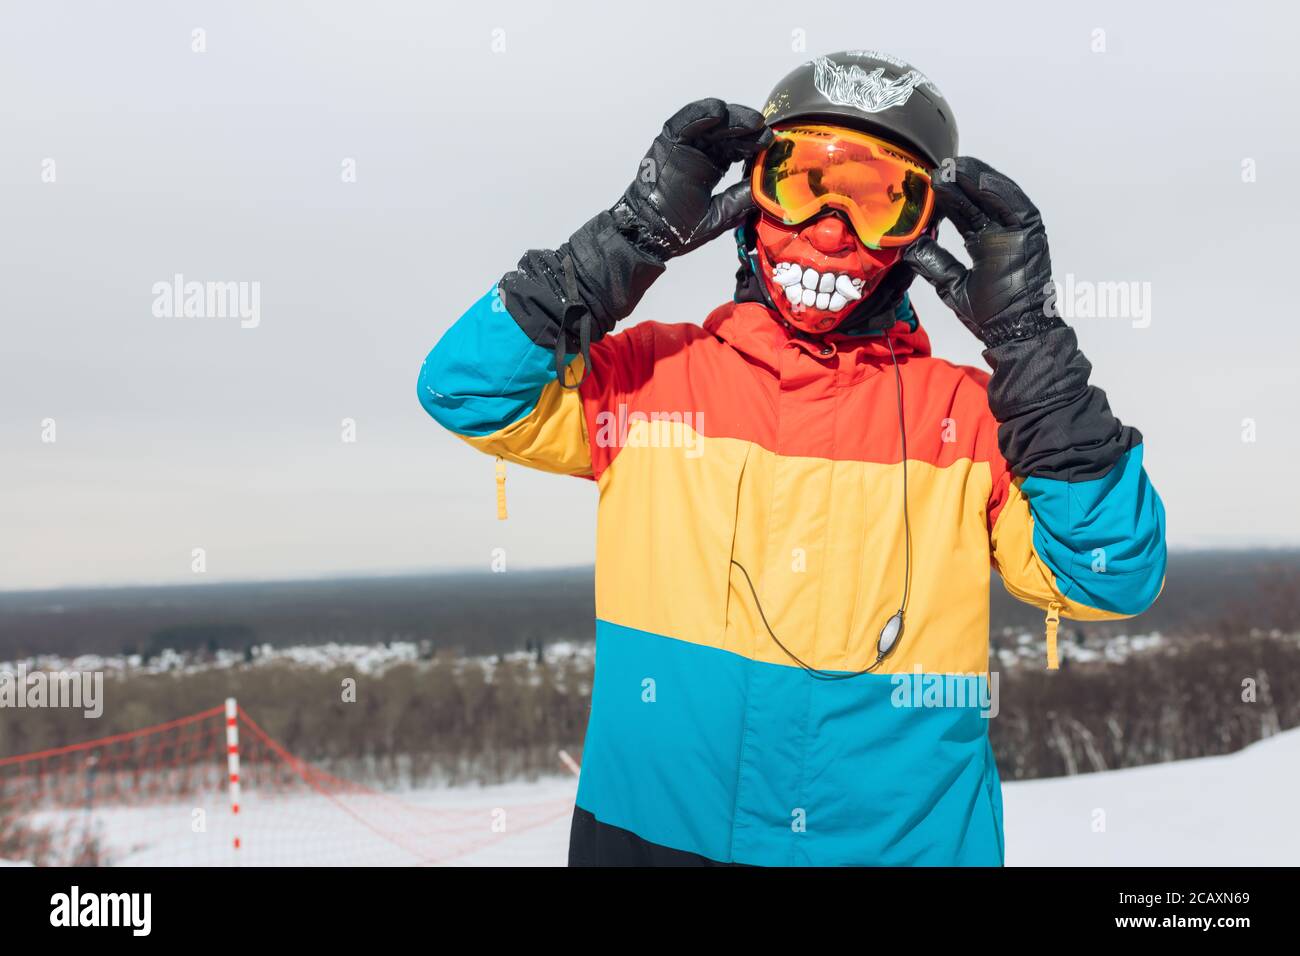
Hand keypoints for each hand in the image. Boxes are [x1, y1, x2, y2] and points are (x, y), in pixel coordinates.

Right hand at [613, 99, 772, 261]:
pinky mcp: (668, 141)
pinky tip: (718, 111)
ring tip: (751, 121)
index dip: (754, 143)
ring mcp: (684, 144)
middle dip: (747, 128)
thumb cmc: (679, 228)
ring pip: (710, 122)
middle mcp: (700, 151)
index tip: (770, 143)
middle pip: (727, 130)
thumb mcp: (720, 214)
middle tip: (764, 130)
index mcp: (713, 166)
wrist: (649, 233)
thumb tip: (767, 187)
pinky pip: (684, 122)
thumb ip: (741, 199)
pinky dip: (700, 113)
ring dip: (732, 117)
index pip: (738, 147)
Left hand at [903, 156, 1060, 346]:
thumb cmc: (989, 314)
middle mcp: (1001, 234)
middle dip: (960, 182)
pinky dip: (999, 191)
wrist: (1012, 331)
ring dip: (978, 180)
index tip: (930, 184)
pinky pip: (1016, 206)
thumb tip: (911, 247)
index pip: (965, 214)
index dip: (948, 199)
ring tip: (956, 166)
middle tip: (939, 167)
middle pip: (979, 201)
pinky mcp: (1031, 234)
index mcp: (985, 244)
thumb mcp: (951, 285)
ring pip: (997, 197)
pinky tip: (980, 178)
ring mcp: (1017, 233)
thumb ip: (934, 264)